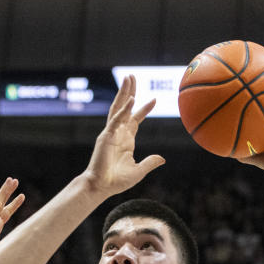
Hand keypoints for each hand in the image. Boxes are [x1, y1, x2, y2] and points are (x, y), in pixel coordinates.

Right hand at [0, 178, 24, 260]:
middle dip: (9, 192)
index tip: (22, 196)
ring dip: (5, 190)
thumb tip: (24, 254)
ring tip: (12, 179)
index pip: (6, 213)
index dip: (14, 204)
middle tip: (15, 181)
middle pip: (2, 204)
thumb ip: (10, 249)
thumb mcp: (3, 252)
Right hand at [83, 74, 165, 196]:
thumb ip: (149, 163)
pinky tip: (132, 99)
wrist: (101, 187)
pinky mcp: (106, 136)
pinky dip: (124, 109)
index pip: (135, 120)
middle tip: (133, 76)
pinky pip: (116, 119)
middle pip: (124, 107)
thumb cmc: (116, 182)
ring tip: (129, 78)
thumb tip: (162, 159)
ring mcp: (111, 133)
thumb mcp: (138, 172)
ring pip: (118, 107)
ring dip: (124, 92)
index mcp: (125, 140)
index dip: (144, 109)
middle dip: (129, 91)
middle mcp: (118, 133)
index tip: (154, 99)